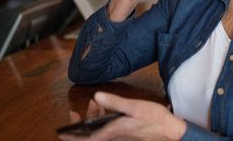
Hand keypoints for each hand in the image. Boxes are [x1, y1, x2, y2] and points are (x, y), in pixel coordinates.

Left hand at [59, 91, 185, 140]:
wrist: (170, 131)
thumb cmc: (154, 119)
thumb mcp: (134, 107)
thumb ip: (114, 102)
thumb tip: (97, 96)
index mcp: (113, 133)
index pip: (86, 140)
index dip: (72, 137)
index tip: (61, 132)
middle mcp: (113, 138)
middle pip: (90, 136)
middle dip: (80, 124)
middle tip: (75, 111)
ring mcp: (119, 137)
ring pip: (98, 131)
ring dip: (93, 119)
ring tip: (94, 104)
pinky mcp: (124, 135)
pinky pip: (107, 130)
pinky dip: (102, 120)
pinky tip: (105, 109)